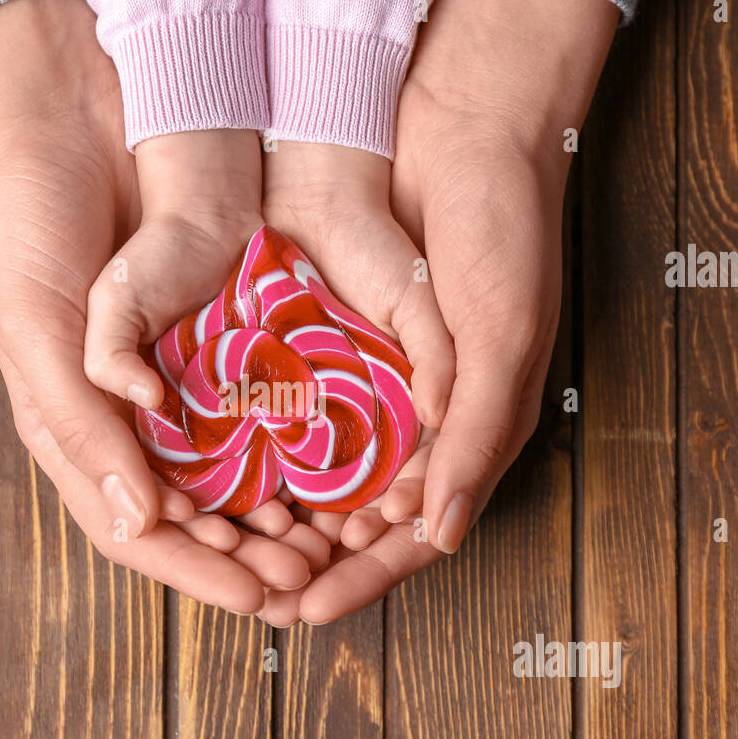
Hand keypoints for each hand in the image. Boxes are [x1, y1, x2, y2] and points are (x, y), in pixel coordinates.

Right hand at [0, 0, 318, 605]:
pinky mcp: (217, 342)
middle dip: (248, 554)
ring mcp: (174, 383)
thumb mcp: (41, 331)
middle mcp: (127, 420)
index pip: (135, 530)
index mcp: (73, 431)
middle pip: (193, 518)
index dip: (196, 571)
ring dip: (278, 515)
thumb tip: (140, 521)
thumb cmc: (36, 229)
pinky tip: (330, 473)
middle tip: (308, 574)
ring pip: (233, 475)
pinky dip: (290, 451)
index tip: (259, 598)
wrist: (80, 124)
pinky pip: (258, 414)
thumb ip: (82, 423)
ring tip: (328, 538)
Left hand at [264, 0, 618, 624]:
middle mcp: (427, 416)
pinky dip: (277, 446)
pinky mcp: (344, 339)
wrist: (464, 129)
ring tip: (238, 546)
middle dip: (315, 558)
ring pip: (329, 470)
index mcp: (475, 429)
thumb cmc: (502, 235)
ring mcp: (383, 379)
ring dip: (290, 512)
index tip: (304, 609)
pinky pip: (306, 409)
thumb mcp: (501, 341)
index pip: (416, 530)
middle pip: (364, 514)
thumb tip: (437, 538)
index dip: (365, 575)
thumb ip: (473, 438)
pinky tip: (235, 470)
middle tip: (259, 592)